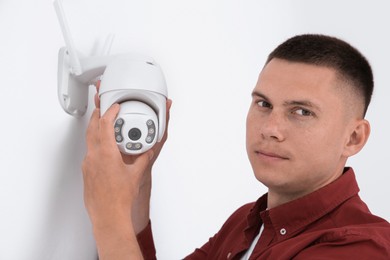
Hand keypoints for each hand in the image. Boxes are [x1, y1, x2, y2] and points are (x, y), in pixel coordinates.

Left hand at [82, 104, 153, 226]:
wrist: (109, 216)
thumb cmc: (120, 199)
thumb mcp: (136, 175)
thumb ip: (143, 160)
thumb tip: (147, 153)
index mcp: (106, 154)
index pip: (104, 125)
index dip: (110, 112)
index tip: (114, 108)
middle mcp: (94, 157)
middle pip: (92, 129)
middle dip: (97, 116)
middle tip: (103, 109)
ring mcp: (88, 165)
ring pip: (89, 141)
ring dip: (96, 130)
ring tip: (105, 128)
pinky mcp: (86, 173)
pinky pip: (90, 153)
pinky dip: (96, 145)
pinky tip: (105, 150)